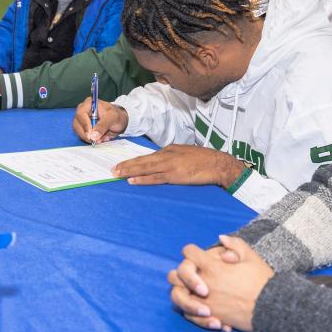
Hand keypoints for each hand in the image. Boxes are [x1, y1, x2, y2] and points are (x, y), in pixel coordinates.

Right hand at [73, 99, 127, 143]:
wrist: (119, 121)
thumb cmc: (116, 116)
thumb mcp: (113, 118)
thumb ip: (103, 125)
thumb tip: (93, 136)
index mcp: (89, 103)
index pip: (81, 114)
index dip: (84, 125)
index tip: (90, 135)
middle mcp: (82, 111)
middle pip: (76, 123)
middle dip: (85, 134)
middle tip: (94, 141)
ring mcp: (81, 120)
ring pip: (78, 131)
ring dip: (88, 138)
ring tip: (100, 139)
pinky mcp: (83, 128)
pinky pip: (82, 136)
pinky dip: (90, 139)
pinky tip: (99, 138)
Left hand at [113, 144, 245, 188]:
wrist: (218, 164)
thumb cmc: (205, 160)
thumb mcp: (186, 154)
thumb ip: (174, 158)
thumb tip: (163, 164)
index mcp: (170, 150)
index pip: (148, 156)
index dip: (134, 161)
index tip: (122, 164)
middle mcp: (167, 155)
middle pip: (143, 160)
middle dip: (127, 165)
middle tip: (113, 169)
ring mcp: (170, 165)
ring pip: (145, 168)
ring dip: (130, 171)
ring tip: (117, 174)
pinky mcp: (175, 175)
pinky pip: (155, 177)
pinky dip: (142, 179)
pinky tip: (132, 181)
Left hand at [168, 235, 272, 331]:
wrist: (270, 307)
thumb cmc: (261, 280)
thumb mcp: (251, 256)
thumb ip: (234, 244)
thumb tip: (220, 238)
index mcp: (213, 267)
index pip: (189, 252)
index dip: (192, 251)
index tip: (199, 255)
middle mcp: (204, 284)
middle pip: (176, 275)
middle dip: (182, 272)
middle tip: (195, 274)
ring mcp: (204, 302)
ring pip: (177, 297)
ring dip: (183, 293)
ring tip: (195, 293)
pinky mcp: (209, 317)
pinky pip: (189, 315)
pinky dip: (193, 312)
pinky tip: (205, 308)